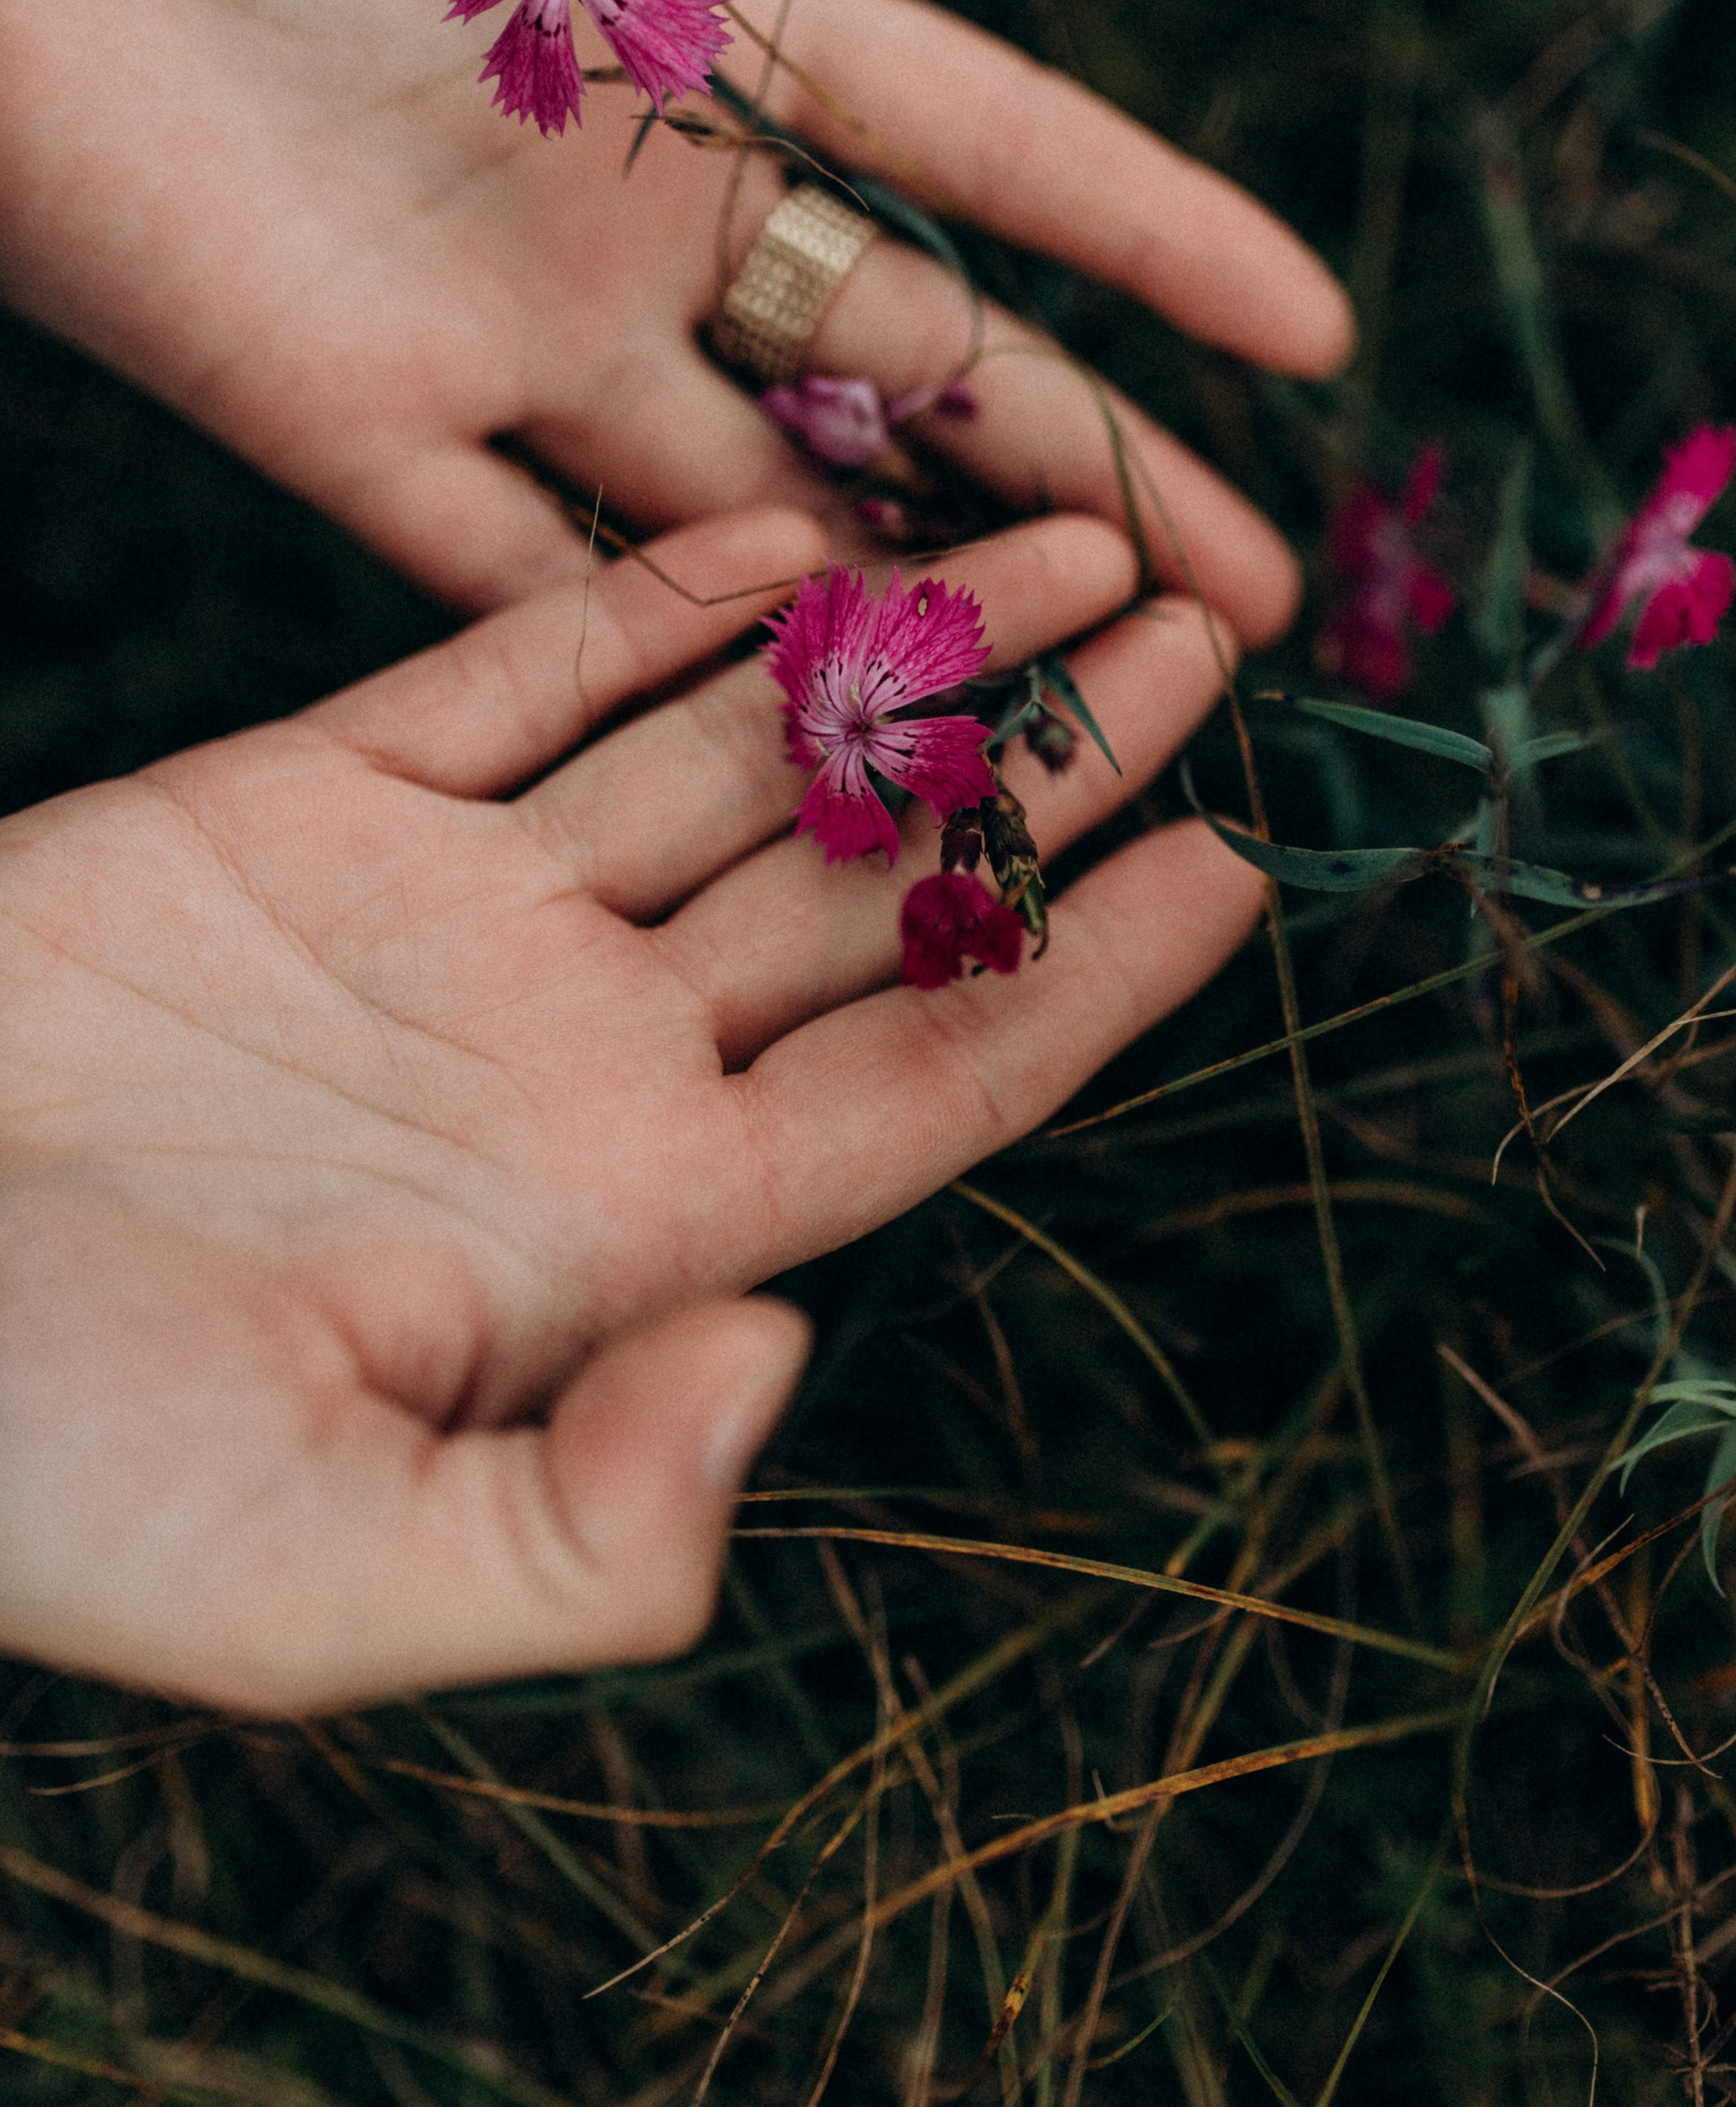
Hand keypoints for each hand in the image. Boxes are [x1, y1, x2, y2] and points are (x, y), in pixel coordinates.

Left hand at [0, 0, 1350, 641]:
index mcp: (698, 33)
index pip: (979, 148)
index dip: (1147, 237)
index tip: (1310, 335)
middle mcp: (641, 220)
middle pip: (915, 372)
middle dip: (1092, 486)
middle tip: (1260, 607)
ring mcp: (511, 344)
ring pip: (771, 502)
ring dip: (928, 602)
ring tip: (1091, 702)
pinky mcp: (362, 434)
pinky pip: (540, 575)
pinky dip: (669, 649)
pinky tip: (814, 734)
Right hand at [0, 509, 1263, 1714]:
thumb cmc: (39, 1471)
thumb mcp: (326, 1576)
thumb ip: (591, 1529)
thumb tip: (788, 1362)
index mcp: (619, 1229)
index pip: (921, 1089)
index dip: (1089, 981)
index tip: (1245, 865)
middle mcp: (569, 1062)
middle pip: (871, 890)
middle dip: (1044, 764)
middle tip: (1215, 627)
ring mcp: (445, 924)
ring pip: (730, 756)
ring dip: (899, 647)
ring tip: (1074, 539)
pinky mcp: (303, 807)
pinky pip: (516, 674)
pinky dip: (645, 602)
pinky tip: (788, 531)